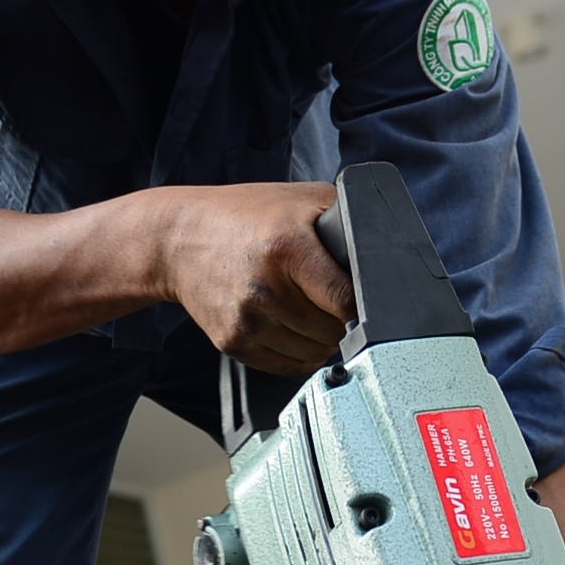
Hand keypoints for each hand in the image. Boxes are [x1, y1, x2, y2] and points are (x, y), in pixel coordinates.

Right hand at [149, 183, 351, 374]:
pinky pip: (287, 365)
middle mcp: (265, 288)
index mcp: (287, 248)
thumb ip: (346, 218)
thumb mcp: (300, 199)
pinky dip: (299, 353)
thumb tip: (385, 252)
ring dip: (323, 340)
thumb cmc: (245, 216)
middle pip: (332, 332)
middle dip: (342, 321)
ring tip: (313, 312)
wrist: (179, 239)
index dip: (364, 306)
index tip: (370, 304)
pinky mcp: (232, 342)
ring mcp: (246, 320)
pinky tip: (292, 326)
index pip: (346, 301)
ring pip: (313, 354)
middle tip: (334, 301)